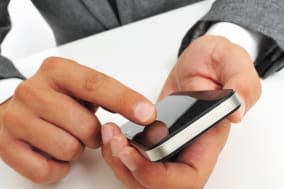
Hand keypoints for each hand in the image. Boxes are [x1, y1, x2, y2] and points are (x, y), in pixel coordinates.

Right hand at [0, 57, 155, 182]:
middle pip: (86, 125)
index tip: (147, 114)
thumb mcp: (82, 87)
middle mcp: (33, 91)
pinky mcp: (6, 144)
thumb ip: (110, 95)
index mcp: (57, 71)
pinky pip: (46, 169)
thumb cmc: (57, 97)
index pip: (97, 85)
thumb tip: (143, 111)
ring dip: (75, 148)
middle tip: (85, 128)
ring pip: (68, 148)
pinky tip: (53, 151)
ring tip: (67, 136)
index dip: (125, 101)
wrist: (19, 106)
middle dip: (94, 134)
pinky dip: (58, 166)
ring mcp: (17, 118)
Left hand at [101, 35, 260, 188]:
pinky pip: (135, 157)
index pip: (187, 177)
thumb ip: (240, 82)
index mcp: (208, 137)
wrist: (200, 61)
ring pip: (143, 175)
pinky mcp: (155, 135)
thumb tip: (235, 112)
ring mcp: (170, 143)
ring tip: (110, 133)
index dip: (159, 177)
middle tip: (115, 142)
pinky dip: (118, 151)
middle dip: (131, 170)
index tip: (133, 153)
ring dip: (120, 162)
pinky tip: (113, 130)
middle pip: (160, 184)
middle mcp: (188, 147)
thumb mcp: (232, 61)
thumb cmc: (216, 62)